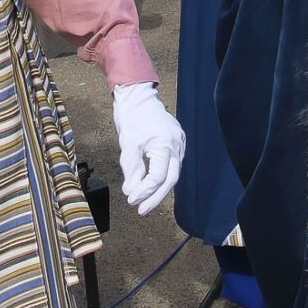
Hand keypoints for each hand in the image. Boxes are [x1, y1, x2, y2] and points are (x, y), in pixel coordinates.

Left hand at [111, 82, 184, 214]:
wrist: (138, 97)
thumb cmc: (133, 118)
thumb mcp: (128, 146)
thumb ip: (132, 171)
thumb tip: (132, 193)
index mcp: (166, 144)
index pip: (158, 177)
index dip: (146, 191)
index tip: (132, 201)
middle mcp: (177, 145)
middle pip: (170, 179)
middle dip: (155, 197)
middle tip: (141, 210)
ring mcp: (179, 143)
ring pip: (172, 173)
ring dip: (158, 188)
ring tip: (144, 201)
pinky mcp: (176, 142)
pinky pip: (171, 164)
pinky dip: (161, 176)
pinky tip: (150, 185)